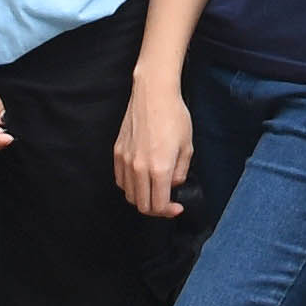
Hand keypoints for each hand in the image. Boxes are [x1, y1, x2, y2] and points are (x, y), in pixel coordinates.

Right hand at [116, 72, 195, 217]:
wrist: (153, 94)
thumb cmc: (174, 116)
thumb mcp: (187, 146)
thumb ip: (180, 172)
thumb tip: (173, 184)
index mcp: (159, 168)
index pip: (159, 205)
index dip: (168, 212)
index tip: (177, 208)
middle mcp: (139, 168)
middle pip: (142, 205)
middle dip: (156, 210)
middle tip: (166, 203)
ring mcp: (125, 160)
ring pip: (129, 195)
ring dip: (142, 199)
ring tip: (154, 191)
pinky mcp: (117, 152)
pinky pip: (120, 180)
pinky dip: (130, 186)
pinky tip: (140, 180)